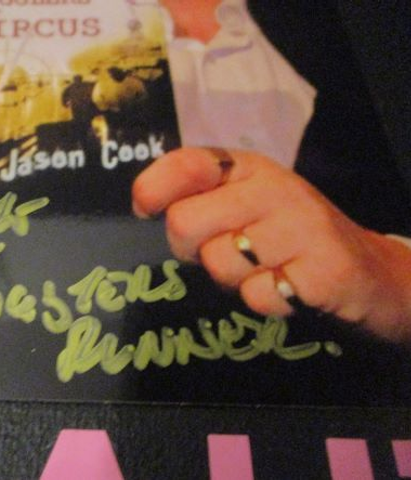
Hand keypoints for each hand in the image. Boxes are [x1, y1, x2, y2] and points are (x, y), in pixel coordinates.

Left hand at [132, 147, 410, 340]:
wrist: (367, 271)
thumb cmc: (289, 237)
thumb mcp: (245, 203)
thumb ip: (199, 197)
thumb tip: (142, 204)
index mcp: (248, 168)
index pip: (186, 163)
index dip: (153, 188)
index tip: (145, 209)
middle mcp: (274, 188)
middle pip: (184, 222)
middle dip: (190, 250)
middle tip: (220, 252)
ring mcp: (302, 227)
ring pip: (218, 264)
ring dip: (231, 280)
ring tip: (262, 268)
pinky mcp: (323, 270)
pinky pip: (256, 297)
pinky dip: (265, 302)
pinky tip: (287, 287)